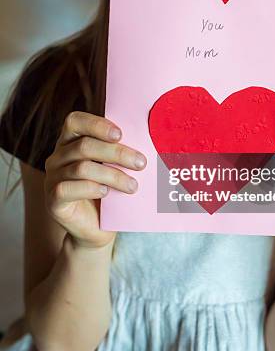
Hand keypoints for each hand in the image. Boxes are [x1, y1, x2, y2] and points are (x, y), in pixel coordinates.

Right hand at [44, 111, 146, 248]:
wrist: (97, 229)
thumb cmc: (109, 192)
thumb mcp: (114, 167)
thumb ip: (119, 151)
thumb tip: (148, 140)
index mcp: (71, 142)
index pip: (75, 121)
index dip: (97, 124)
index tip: (121, 134)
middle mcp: (57, 157)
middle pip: (84, 146)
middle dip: (116, 153)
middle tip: (141, 163)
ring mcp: (52, 178)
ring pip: (82, 168)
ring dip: (112, 175)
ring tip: (133, 186)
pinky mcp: (53, 200)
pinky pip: (68, 189)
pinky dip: (91, 189)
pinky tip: (106, 193)